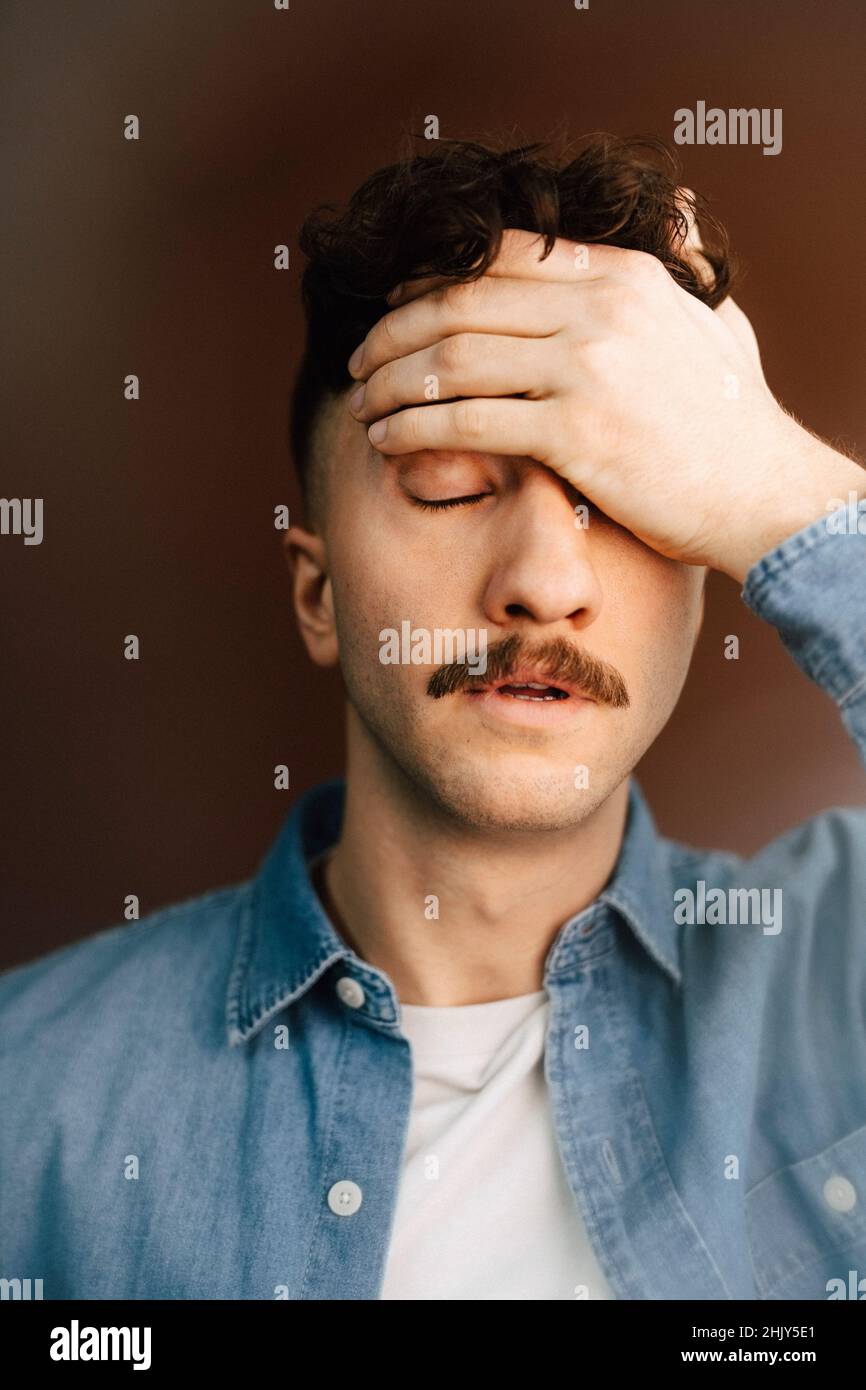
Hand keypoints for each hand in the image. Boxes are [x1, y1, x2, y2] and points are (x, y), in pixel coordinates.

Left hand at [346, 227, 864, 581]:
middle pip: (460, 304)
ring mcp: (586, 367)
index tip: (393, 309)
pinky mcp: (575, 431)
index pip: (496, 255)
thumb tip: (684, 213)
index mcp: (621, 274)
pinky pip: (466, 421)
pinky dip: (413, 428)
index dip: (428, 280)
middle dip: (393, 333)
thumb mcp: (717, 318)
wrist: (763, 492)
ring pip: (453, 360)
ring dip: (392, 383)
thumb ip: (683, 266)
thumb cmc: (735, 418)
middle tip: (360, 361)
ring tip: (363, 405)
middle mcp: (598, 308)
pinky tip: (386, 440)